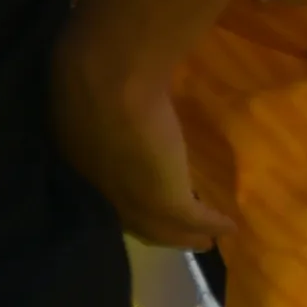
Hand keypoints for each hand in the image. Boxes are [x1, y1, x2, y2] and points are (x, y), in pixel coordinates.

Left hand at [52, 25, 235, 249]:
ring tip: (204, 243)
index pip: (101, 188)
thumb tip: (103, 82)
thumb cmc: (91, 63)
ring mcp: (131, 198)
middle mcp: (100, 188)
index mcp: (77, 160)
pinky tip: (229, 227)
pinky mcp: (166, 199)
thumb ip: (93, 91)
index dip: (119, 196)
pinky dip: (211, 226)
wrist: (107, 76)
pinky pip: (193, 220)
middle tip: (174, 234)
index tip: (134, 196)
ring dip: (183, 236)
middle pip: (130, 217)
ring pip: (161, 227)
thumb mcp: (85, 82)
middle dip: (152, 227)